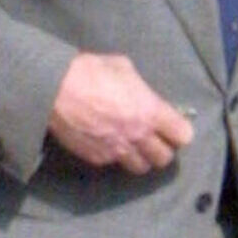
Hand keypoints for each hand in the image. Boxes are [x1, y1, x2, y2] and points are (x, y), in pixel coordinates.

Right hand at [45, 52, 193, 174]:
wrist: (56, 88)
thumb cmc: (92, 71)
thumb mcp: (125, 69)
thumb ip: (141, 89)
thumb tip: (145, 96)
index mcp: (150, 111)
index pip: (182, 135)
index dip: (180, 132)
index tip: (174, 128)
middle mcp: (138, 135)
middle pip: (164, 158)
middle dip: (162, 149)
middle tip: (154, 139)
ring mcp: (118, 150)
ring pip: (141, 168)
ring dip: (142, 158)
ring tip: (135, 147)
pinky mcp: (98, 158)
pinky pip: (115, 164)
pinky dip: (117, 157)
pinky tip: (110, 143)